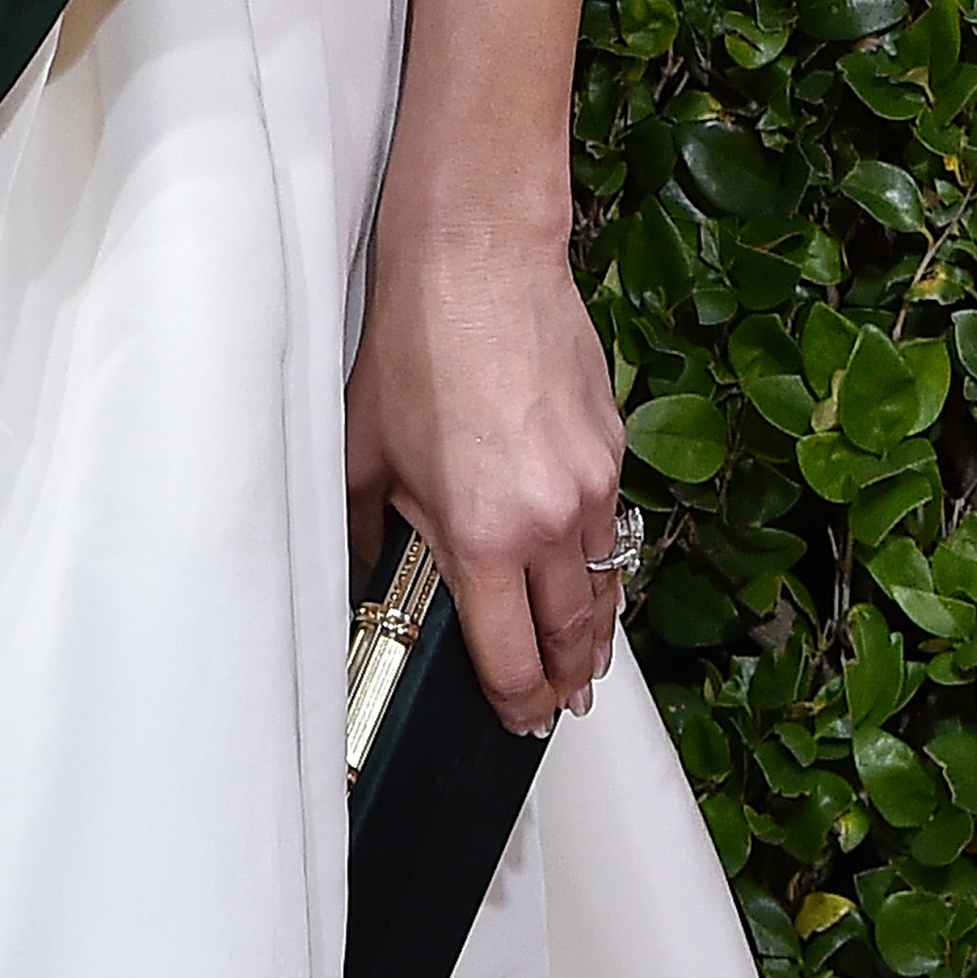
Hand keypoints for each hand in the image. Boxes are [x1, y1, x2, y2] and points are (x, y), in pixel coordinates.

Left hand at [345, 204, 622, 734]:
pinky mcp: (612, 446)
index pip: (510, 658)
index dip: (514, 703)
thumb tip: (371, 566)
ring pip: (603, 586)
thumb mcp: (364, 447)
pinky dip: (599, 557)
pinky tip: (585, 567)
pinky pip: (612, 525)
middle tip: (557, 707)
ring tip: (584, 662)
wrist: (478, 258)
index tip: (515, 719)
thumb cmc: (417, 342)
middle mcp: (547, 520)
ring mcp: (591, 484)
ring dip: (593, 632)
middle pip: (572, 639)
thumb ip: (366, 524)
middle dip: (564, 684)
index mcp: (480, 534)